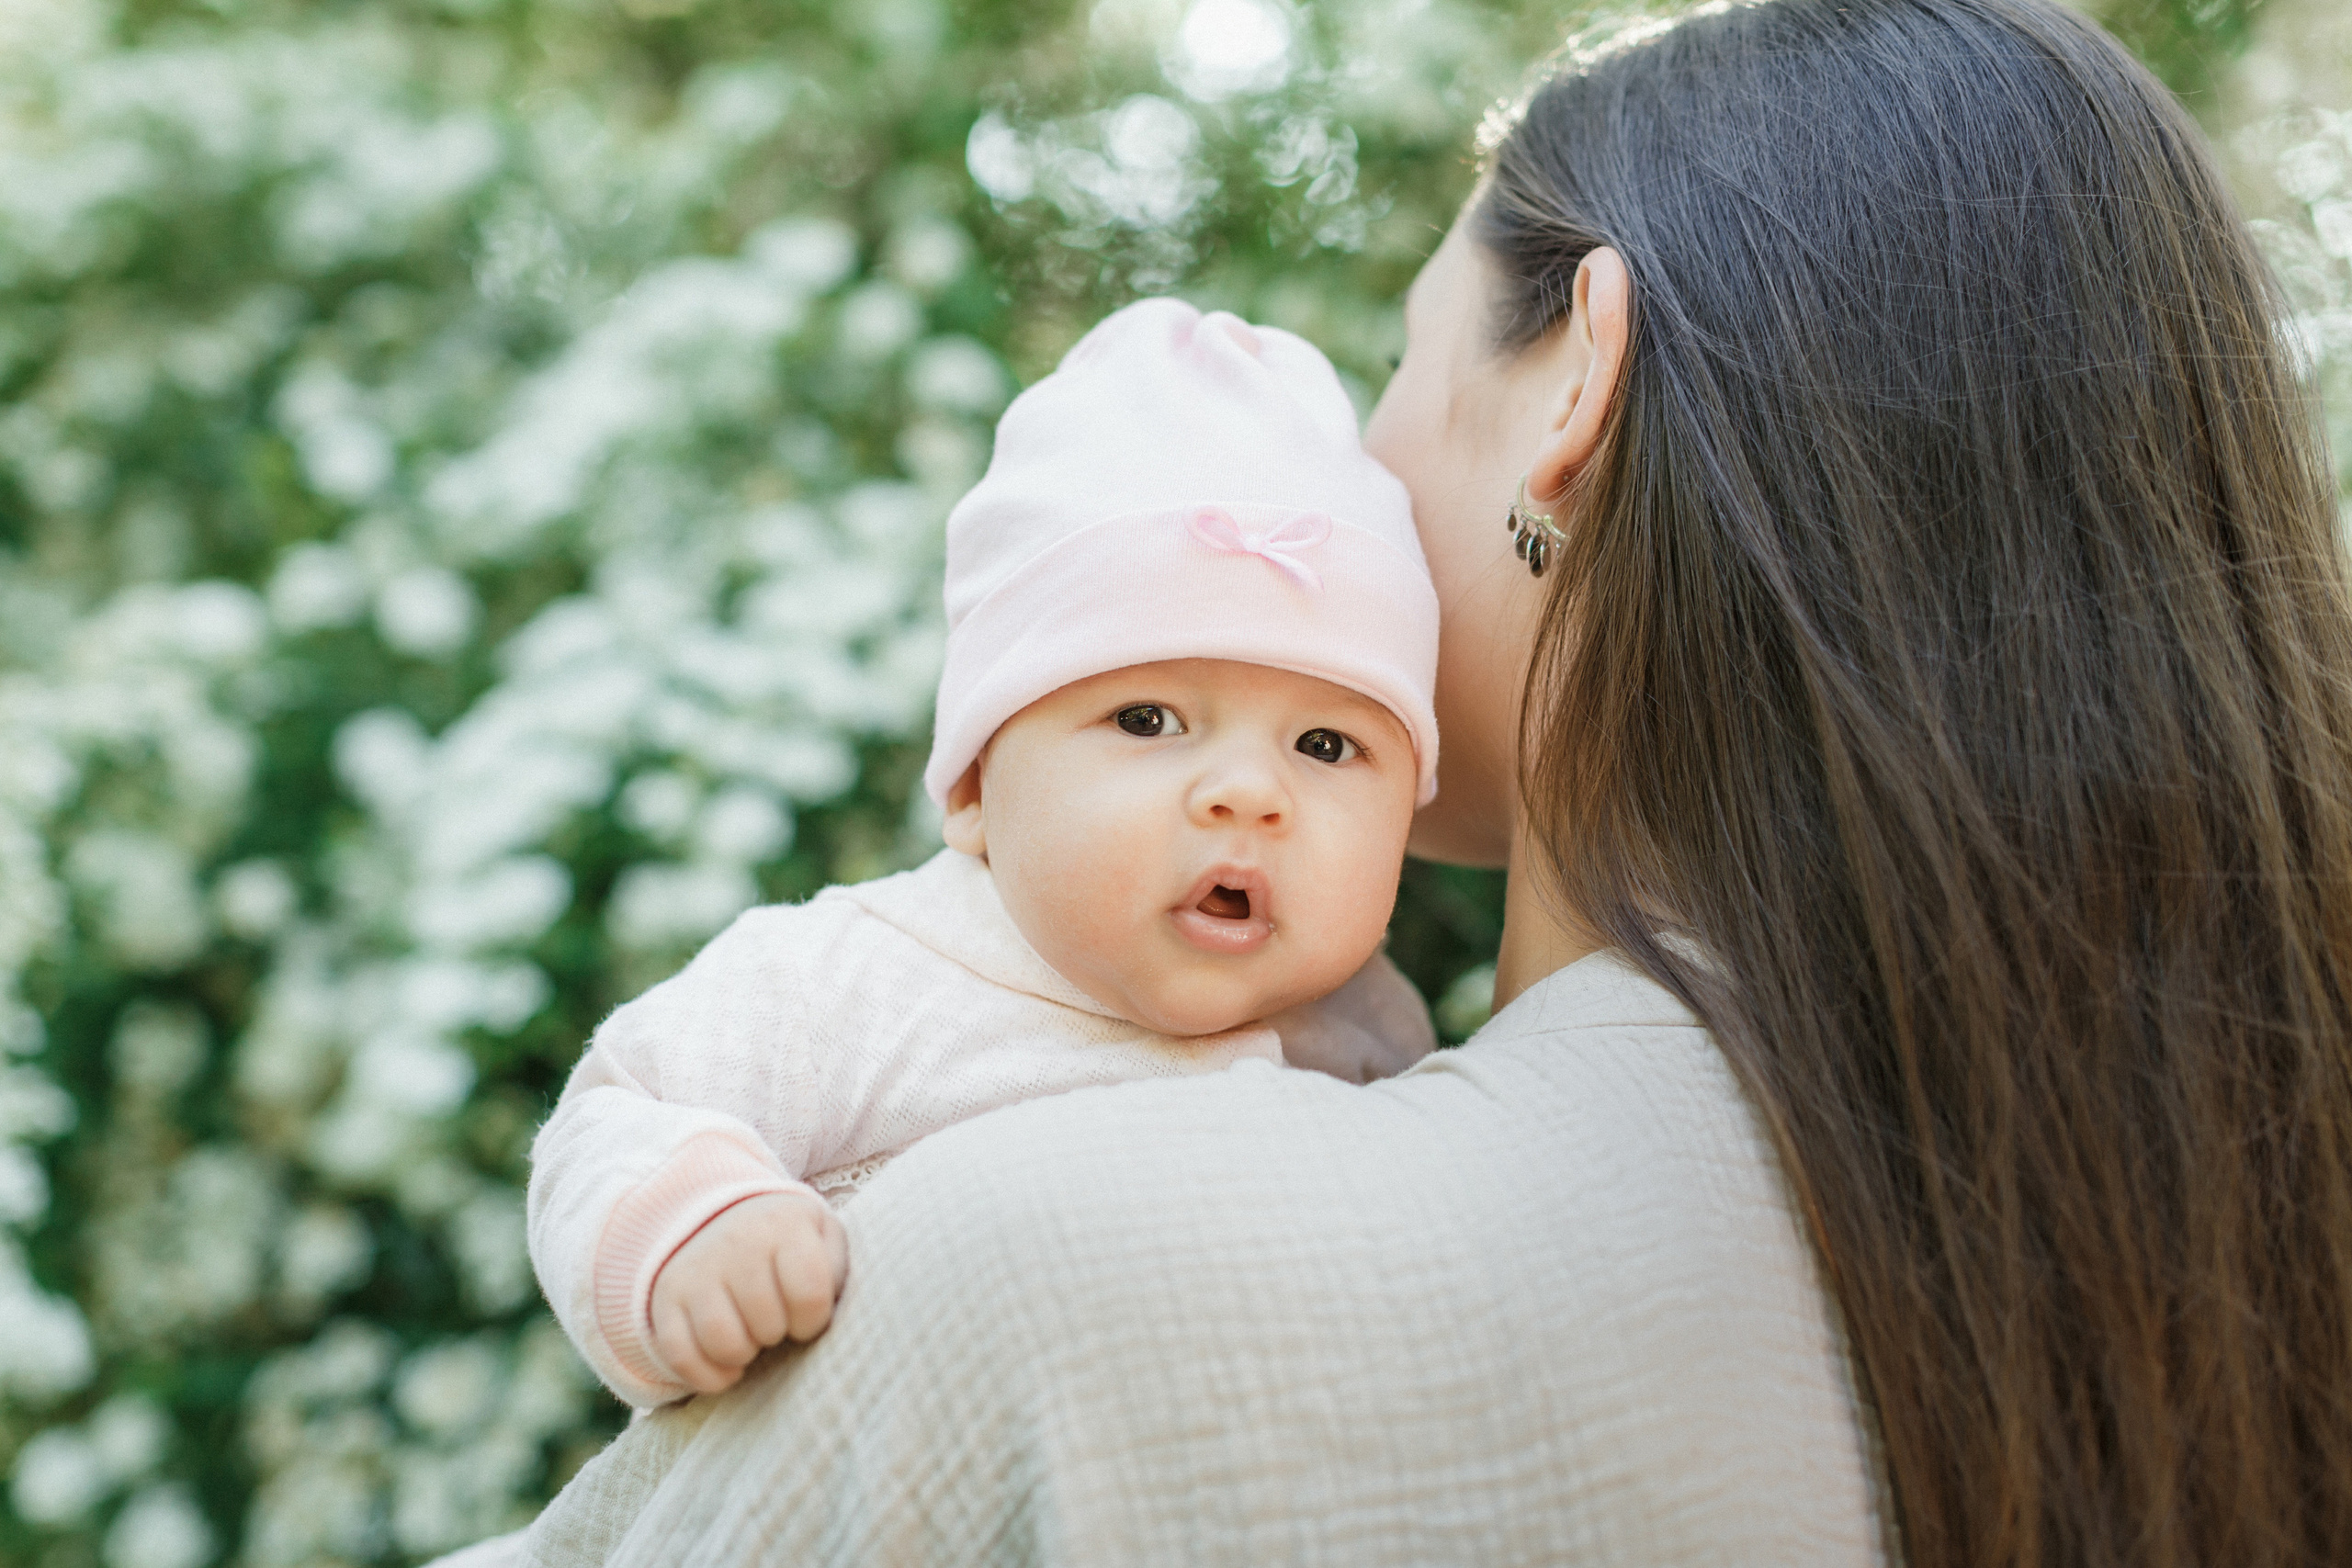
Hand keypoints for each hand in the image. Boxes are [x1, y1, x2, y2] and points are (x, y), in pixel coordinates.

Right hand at [649, 1190, 848, 1394]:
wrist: (719, 1215)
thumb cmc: (786, 1239)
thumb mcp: (822, 1235)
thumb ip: (835, 1269)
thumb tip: (826, 1312)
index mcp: (784, 1225)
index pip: (808, 1294)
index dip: (813, 1320)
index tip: (808, 1316)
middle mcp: (736, 1244)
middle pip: (767, 1325)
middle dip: (779, 1334)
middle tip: (777, 1321)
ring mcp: (696, 1271)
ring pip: (724, 1344)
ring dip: (744, 1355)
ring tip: (752, 1338)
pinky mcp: (666, 1299)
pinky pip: (680, 1356)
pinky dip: (707, 1375)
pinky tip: (726, 1364)